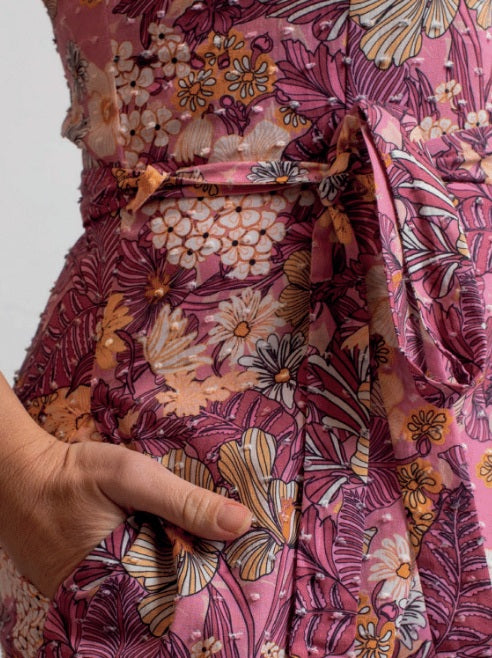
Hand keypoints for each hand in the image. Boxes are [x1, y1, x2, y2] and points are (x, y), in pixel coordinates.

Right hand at [0, 423, 251, 599]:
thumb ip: (184, 501)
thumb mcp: (132, 477)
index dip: (215, 580)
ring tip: (205, 549)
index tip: (245, 563)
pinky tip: (164, 545)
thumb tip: (241, 523)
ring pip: (147, 590)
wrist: (17, 476)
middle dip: (196, 575)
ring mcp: (90, 595)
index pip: (183, 597)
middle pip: (166, 596)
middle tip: (230, 554)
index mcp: (123, 582)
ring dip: (172, 569)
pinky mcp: (82, 583)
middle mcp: (106, 599)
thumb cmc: (72, 476)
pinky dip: (146, 566)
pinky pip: (125, 581)